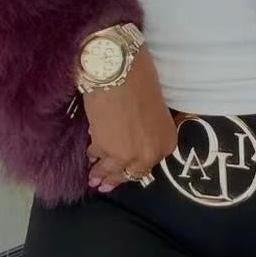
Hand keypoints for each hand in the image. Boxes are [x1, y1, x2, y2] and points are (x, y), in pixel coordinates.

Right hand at [83, 45, 177, 191]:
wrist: (120, 72)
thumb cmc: (142, 81)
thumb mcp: (155, 111)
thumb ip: (147, 132)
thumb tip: (131, 139)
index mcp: (166, 143)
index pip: (149, 163)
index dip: (134, 168)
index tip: (126, 173)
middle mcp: (149, 155)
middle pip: (130, 172)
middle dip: (115, 178)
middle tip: (103, 184)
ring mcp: (126, 155)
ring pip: (111, 169)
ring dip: (99, 173)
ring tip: (92, 177)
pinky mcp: (103, 148)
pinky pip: (96, 155)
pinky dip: (92, 155)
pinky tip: (89, 156)